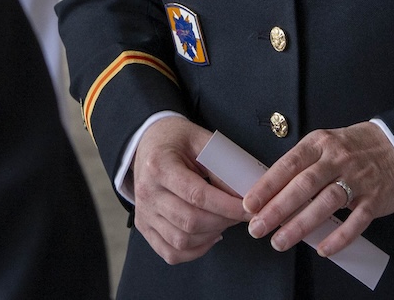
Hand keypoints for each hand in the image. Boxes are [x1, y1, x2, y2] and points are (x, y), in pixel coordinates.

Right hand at [130, 116, 245, 263]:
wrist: (147, 143)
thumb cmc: (178, 140)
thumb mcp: (201, 140)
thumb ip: (222, 165)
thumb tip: (245, 194)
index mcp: (159, 166)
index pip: (197, 195)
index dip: (227, 206)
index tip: (249, 209)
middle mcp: (146, 192)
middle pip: (190, 221)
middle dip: (223, 221)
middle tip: (240, 213)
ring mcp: (143, 213)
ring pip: (181, 240)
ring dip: (211, 235)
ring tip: (225, 221)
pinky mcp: (144, 227)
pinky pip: (171, 252)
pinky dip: (195, 250)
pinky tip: (209, 235)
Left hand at [242, 122, 393, 256]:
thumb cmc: (357, 148)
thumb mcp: (328, 144)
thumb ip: (304, 164)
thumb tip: (271, 190)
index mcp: (321, 143)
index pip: (289, 164)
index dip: (268, 184)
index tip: (250, 203)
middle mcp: (338, 159)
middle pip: (304, 185)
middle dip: (278, 208)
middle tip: (258, 227)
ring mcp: (358, 179)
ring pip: (325, 203)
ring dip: (301, 225)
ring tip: (280, 241)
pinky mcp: (375, 199)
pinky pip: (355, 221)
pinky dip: (339, 237)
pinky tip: (323, 250)